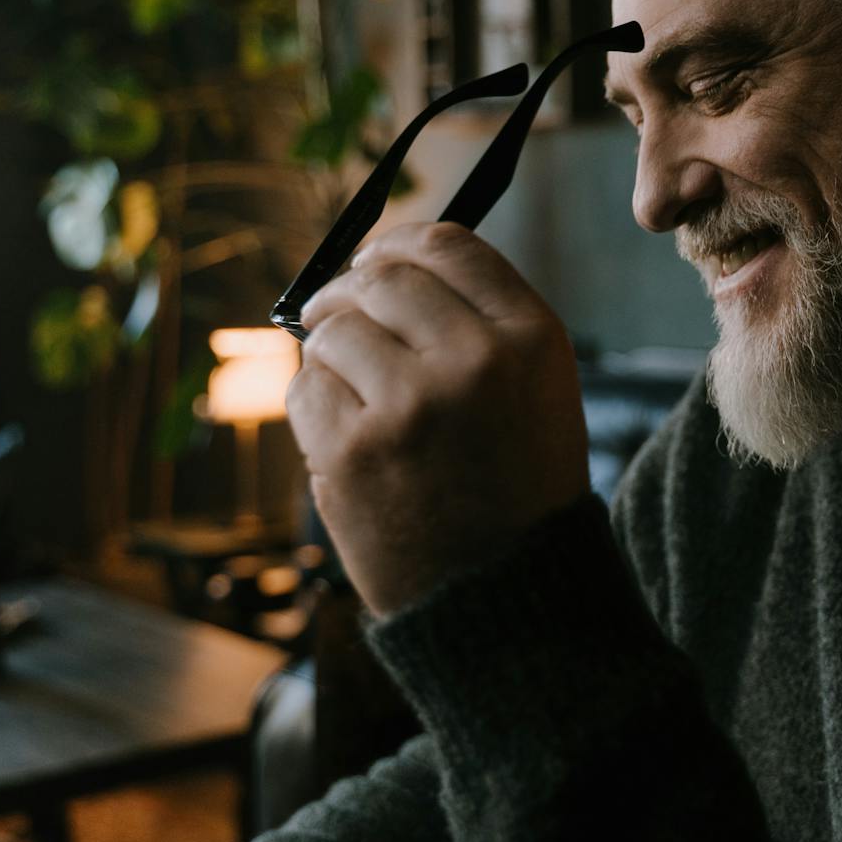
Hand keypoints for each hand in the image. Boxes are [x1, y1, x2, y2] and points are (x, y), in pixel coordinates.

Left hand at [287, 222, 589, 616]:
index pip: (445, 245)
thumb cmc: (516, 483)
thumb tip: (382, 266)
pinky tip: (346, 436)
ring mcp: (410, 406)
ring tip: (357, 396)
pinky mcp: (353, 453)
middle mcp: (474, 360)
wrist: (507, 596)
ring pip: (333, 333)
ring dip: (331, 356)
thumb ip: (478, 317)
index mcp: (530, 337)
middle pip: (380, 279)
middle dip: (349, 294)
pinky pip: (304, 391)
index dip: (397, 245)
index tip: (375, 262)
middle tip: (341, 319)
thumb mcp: (537, 384)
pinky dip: (313, 407)